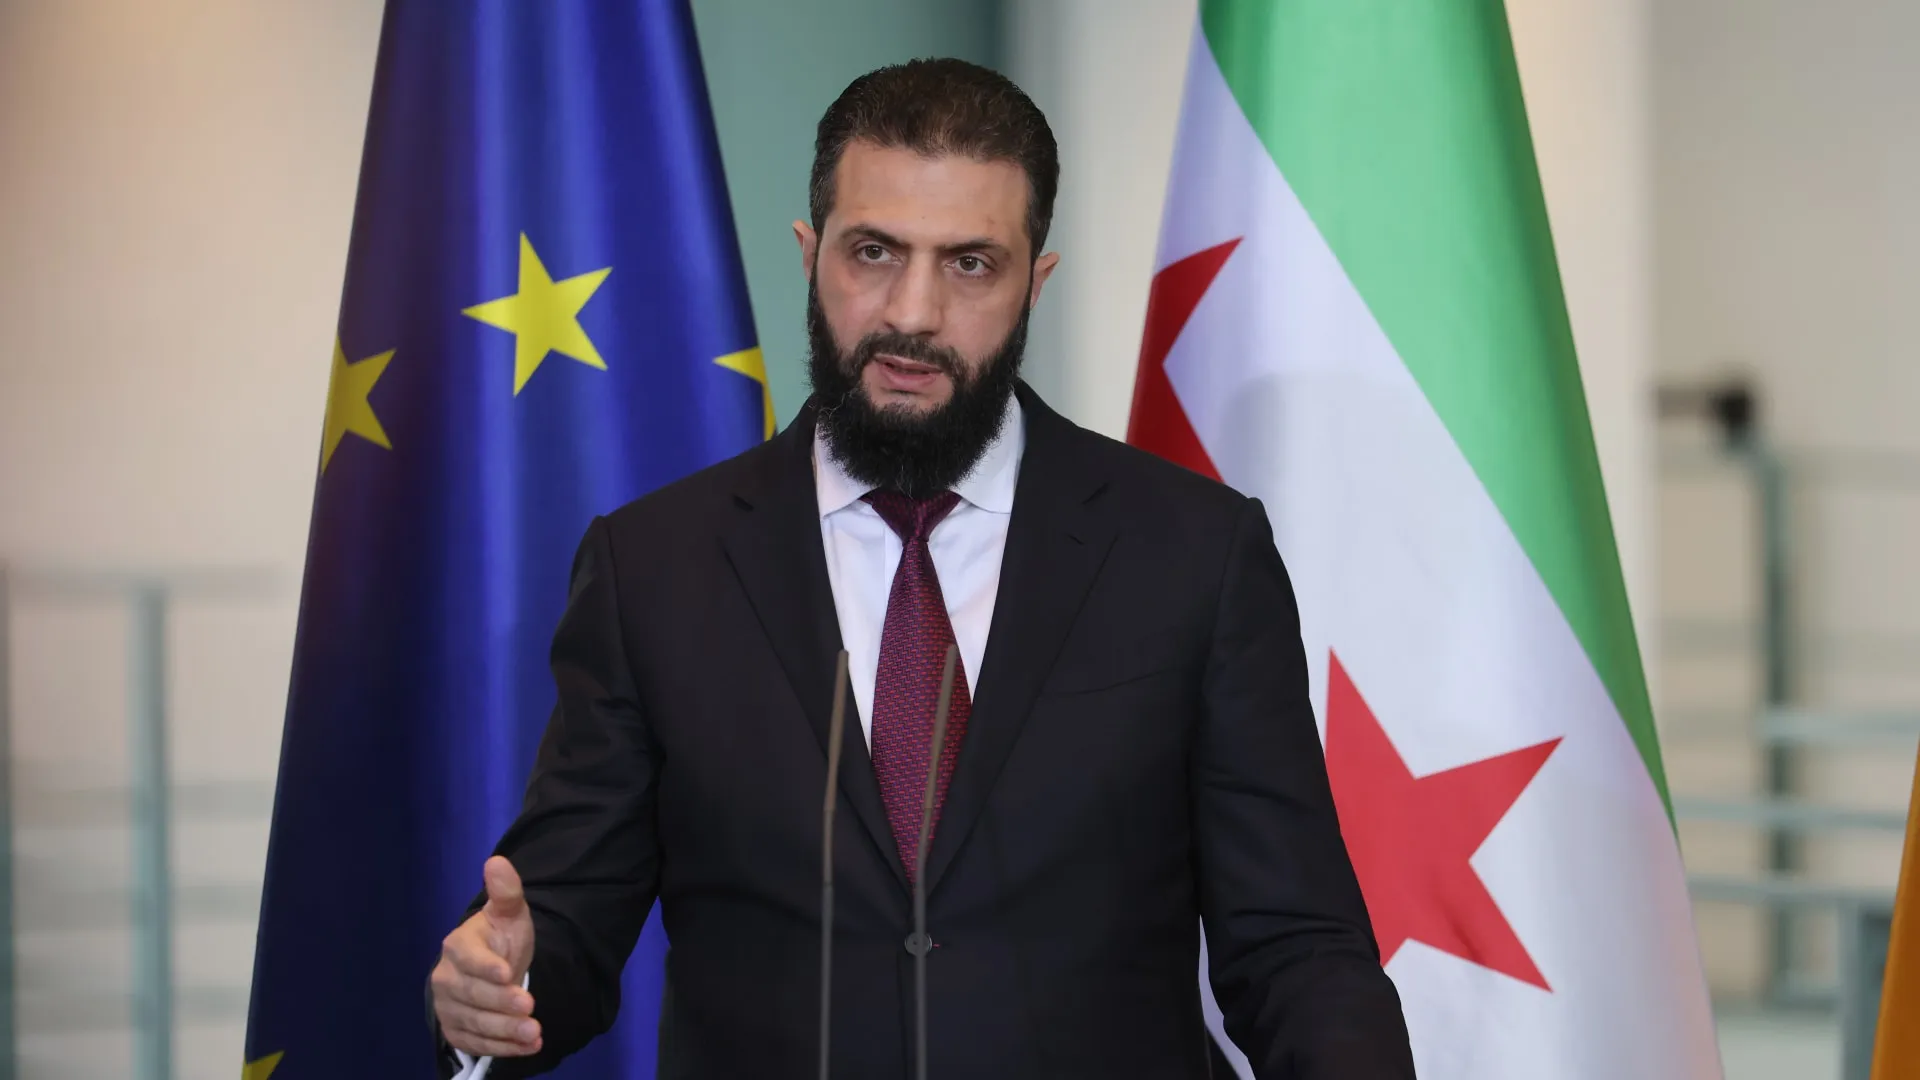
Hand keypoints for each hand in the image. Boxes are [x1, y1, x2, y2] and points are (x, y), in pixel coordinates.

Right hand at [431, 856, 540, 1057]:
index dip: (485, 967)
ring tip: (535, 1032)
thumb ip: (506, 892)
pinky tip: (528, 1046)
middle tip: (530, 1007)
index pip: (467, 959)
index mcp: (458, 947)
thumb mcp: (510, 914)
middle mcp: (447, 979)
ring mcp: (449, 1008)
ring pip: (475, 1022)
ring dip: (505, 1030)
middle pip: (472, 995)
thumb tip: (497, 862)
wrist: (492, 969)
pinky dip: (502, 1048)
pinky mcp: (456, 1031)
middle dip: (501, 1003)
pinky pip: (476, 1043)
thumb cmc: (500, 939)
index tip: (506, 973)